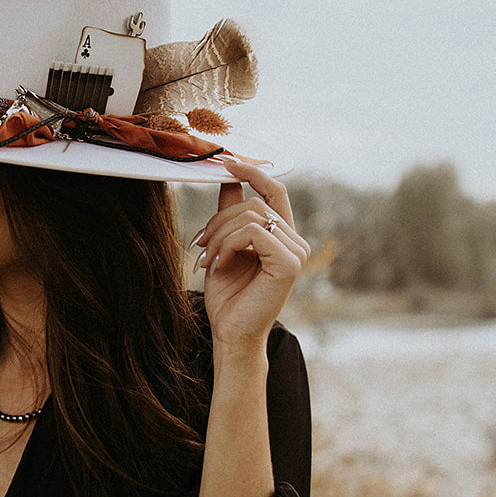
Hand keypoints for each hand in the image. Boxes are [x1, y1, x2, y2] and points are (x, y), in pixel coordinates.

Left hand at [193, 158, 309, 352]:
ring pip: (251, 216)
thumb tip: (227, 178)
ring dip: (218, 235)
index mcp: (283, 237)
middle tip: (199, 244)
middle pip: (255, 204)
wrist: (231, 333)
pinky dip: (228, 244)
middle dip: (219, 220)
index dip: (254, 172)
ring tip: (206, 260)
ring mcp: (296, 253)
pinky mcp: (289, 264)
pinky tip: (219, 265)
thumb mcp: (224, 246)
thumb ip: (230, 213)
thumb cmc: (229, 295)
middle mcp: (295, 242)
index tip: (227, 163)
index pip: (275, 191)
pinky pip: (253, 233)